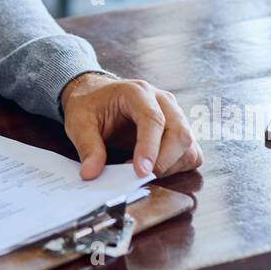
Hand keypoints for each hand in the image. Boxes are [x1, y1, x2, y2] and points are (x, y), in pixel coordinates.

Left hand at [59, 73, 203, 179]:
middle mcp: (162, 100)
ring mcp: (174, 114)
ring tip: (143, 172)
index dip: (149, 148)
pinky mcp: (179, 129)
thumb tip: (91, 173)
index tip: (140, 172)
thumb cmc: (90, 104)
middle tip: (139, 177)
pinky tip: (155, 168)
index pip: (153, 119)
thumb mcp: (79, 122)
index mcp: (137, 92)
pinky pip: (191, 152)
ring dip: (171, 166)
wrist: (96, 94)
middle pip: (179, 133)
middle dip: (163, 162)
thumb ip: (87, 147)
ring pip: (188, 145)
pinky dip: (178, 166)